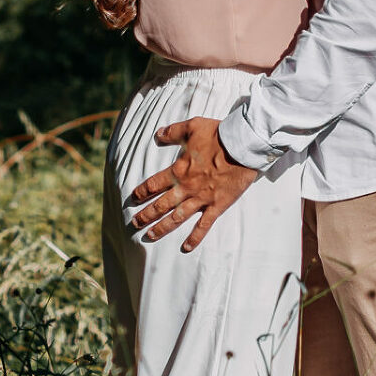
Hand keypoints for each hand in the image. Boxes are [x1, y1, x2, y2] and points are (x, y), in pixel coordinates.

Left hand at [130, 116, 257, 250]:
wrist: (242, 146)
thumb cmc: (218, 135)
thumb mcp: (192, 127)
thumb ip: (173, 132)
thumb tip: (158, 134)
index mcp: (179, 170)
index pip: (154, 184)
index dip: (142, 191)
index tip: (134, 198)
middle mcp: (186, 187)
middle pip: (161, 204)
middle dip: (146, 215)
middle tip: (135, 223)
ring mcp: (201, 198)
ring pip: (177, 218)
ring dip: (162, 228)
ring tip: (149, 236)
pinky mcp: (217, 205)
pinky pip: (204, 225)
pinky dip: (195, 237)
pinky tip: (186, 248)